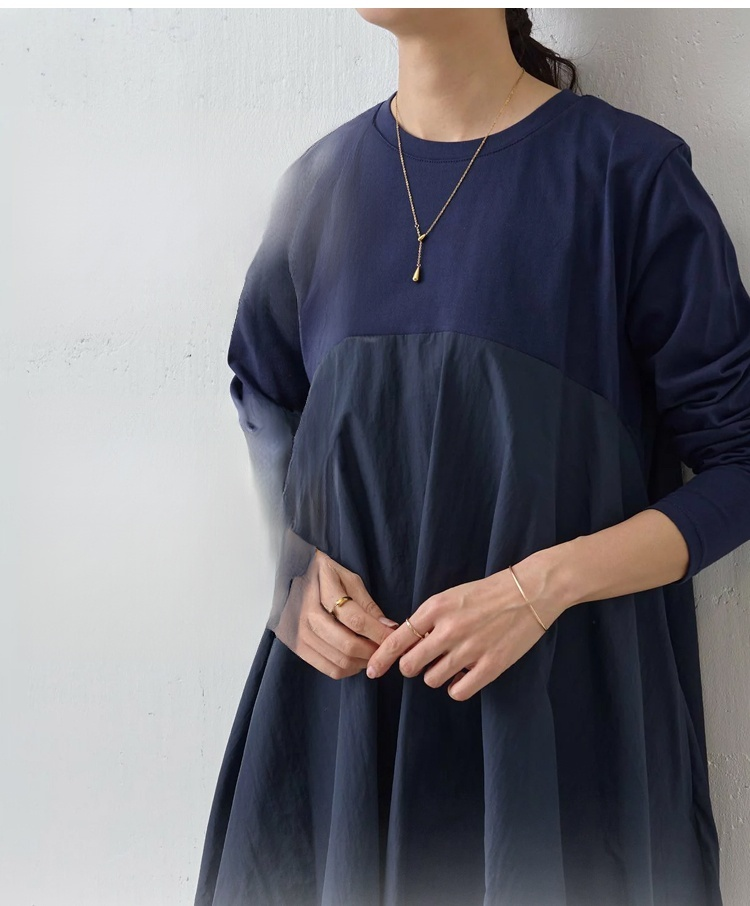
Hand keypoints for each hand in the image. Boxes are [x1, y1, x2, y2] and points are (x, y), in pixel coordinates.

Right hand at [275, 548, 398, 679]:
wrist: (290, 577)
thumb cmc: (325, 575)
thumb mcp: (349, 579)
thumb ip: (367, 604)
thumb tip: (389, 627)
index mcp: (321, 590)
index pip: (355, 619)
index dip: (378, 632)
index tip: (394, 637)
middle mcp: (306, 614)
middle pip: (347, 644)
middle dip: (372, 651)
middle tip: (386, 649)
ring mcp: (299, 633)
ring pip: (339, 661)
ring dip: (362, 662)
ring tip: (373, 653)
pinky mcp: (297, 647)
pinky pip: (328, 669)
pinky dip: (348, 670)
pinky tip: (356, 659)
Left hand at [364, 563, 567, 699]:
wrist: (529, 591)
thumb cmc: (486, 593)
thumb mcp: (450, 597)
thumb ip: (427, 619)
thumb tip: (406, 645)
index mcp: (435, 608)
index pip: (397, 640)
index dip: (380, 658)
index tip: (372, 670)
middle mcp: (448, 629)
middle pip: (410, 665)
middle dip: (412, 666)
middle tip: (423, 662)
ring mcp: (470, 649)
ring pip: (432, 679)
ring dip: (436, 675)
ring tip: (450, 663)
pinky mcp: (491, 665)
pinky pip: (458, 691)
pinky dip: (456, 687)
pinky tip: (463, 676)